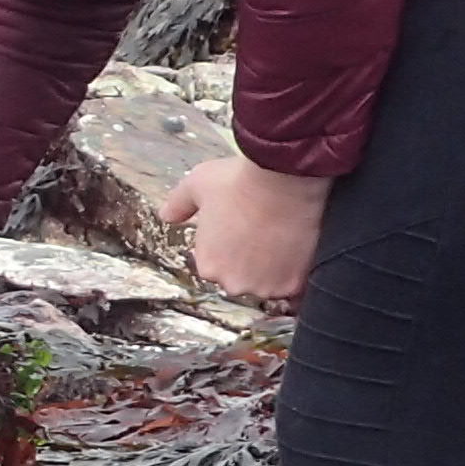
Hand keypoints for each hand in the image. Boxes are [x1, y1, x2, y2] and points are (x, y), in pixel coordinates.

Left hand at [159, 156, 332, 305]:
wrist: (283, 179)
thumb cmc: (238, 181)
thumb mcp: (197, 185)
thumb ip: (178, 204)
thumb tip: (166, 216)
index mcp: (207, 265)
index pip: (216, 264)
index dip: (228, 246)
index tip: (240, 229)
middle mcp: (233, 284)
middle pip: (241, 277)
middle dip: (249, 261)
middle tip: (261, 233)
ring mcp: (265, 287)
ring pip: (267, 283)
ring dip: (272, 269)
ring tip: (280, 240)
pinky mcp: (293, 284)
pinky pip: (293, 285)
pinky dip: (295, 272)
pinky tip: (297, 251)